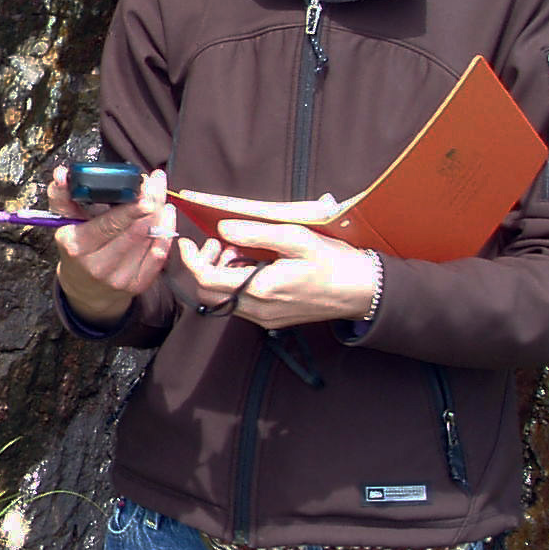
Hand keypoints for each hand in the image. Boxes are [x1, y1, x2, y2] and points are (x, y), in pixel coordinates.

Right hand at [49, 163, 175, 325]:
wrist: (86, 290)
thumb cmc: (76, 250)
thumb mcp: (64, 223)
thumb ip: (63, 196)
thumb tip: (62, 173)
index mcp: (77, 247)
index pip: (109, 224)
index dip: (130, 207)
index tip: (144, 187)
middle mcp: (99, 266)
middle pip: (134, 229)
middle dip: (150, 201)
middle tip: (156, 181)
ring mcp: (120, 278)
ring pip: (149, 239)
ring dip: (159, 213)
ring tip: (159, 195)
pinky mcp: (138, 284)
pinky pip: (159, 255)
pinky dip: (166, 231)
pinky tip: (166, 215)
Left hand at [177, 220, 381, 328]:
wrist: (361, 291)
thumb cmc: (333, 261)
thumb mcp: (297, 238)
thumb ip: (256, 233)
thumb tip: (223, 229)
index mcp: (261, 288)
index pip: (206, 279)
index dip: (191, 260)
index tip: (188, 242)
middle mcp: (258, 310)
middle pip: (208, 294)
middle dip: (205, 266)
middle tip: (221, 244)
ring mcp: (264, 318)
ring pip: (223, 301)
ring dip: (221, 276)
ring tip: (240, 252)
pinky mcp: (272, 321)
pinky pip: (239, 305)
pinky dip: (235, 285)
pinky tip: (253, 267)